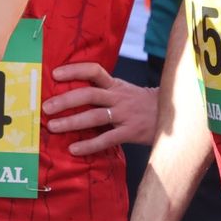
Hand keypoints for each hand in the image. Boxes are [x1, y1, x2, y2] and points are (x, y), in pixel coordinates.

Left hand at [43, 62, 158, 154]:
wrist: (174, 114)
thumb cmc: (141, 104)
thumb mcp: (124, 91)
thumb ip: (104, 91)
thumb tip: (72, 94)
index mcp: (116, 85)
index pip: (94, 70)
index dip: (74, 70)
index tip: (55, 74)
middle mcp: (119, 97)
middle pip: (89, 94)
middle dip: (65, 100)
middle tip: (46, 107)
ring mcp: (125, 115)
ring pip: (94, 116)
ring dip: (71, 121)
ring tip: (53, 127)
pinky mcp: (130, 132)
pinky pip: (106, 139)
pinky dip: (89, 145)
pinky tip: (73, 149)